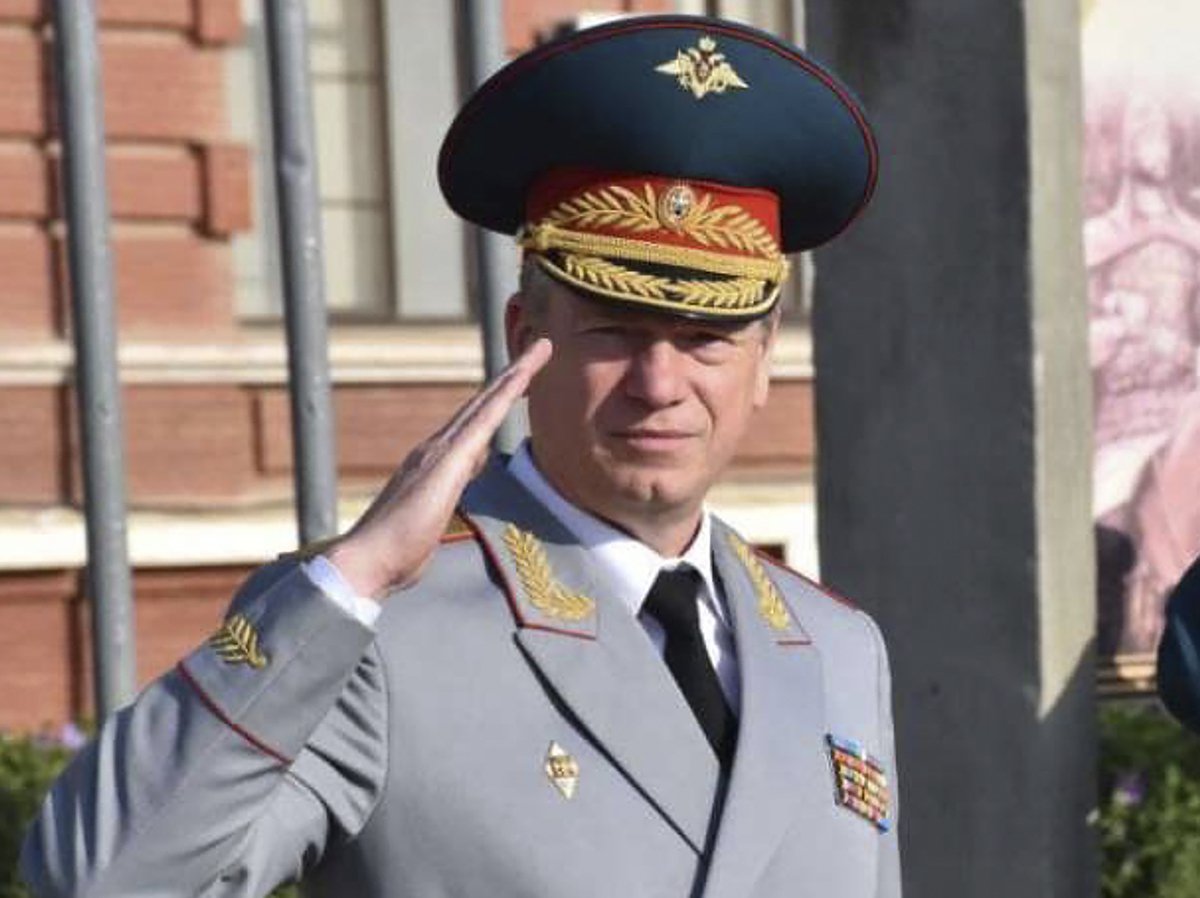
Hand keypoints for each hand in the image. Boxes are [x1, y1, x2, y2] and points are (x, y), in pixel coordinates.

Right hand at [325, 338, 551, 598]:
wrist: (364, 561)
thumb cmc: (393, 556)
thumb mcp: (426, 527)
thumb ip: (437, 508)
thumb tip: (444, 502)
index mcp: (433, 465)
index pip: (473, 427)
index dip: (497, 404)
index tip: (519, 387)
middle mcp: (435, 449)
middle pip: (482, 404)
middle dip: (512, 377)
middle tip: (540, 350)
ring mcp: (440, 451)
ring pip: (487, 402)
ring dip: (516, 375)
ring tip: (541, 351)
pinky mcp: (447, 461)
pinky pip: (485, 419)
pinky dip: (505, 394)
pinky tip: (524, 376)